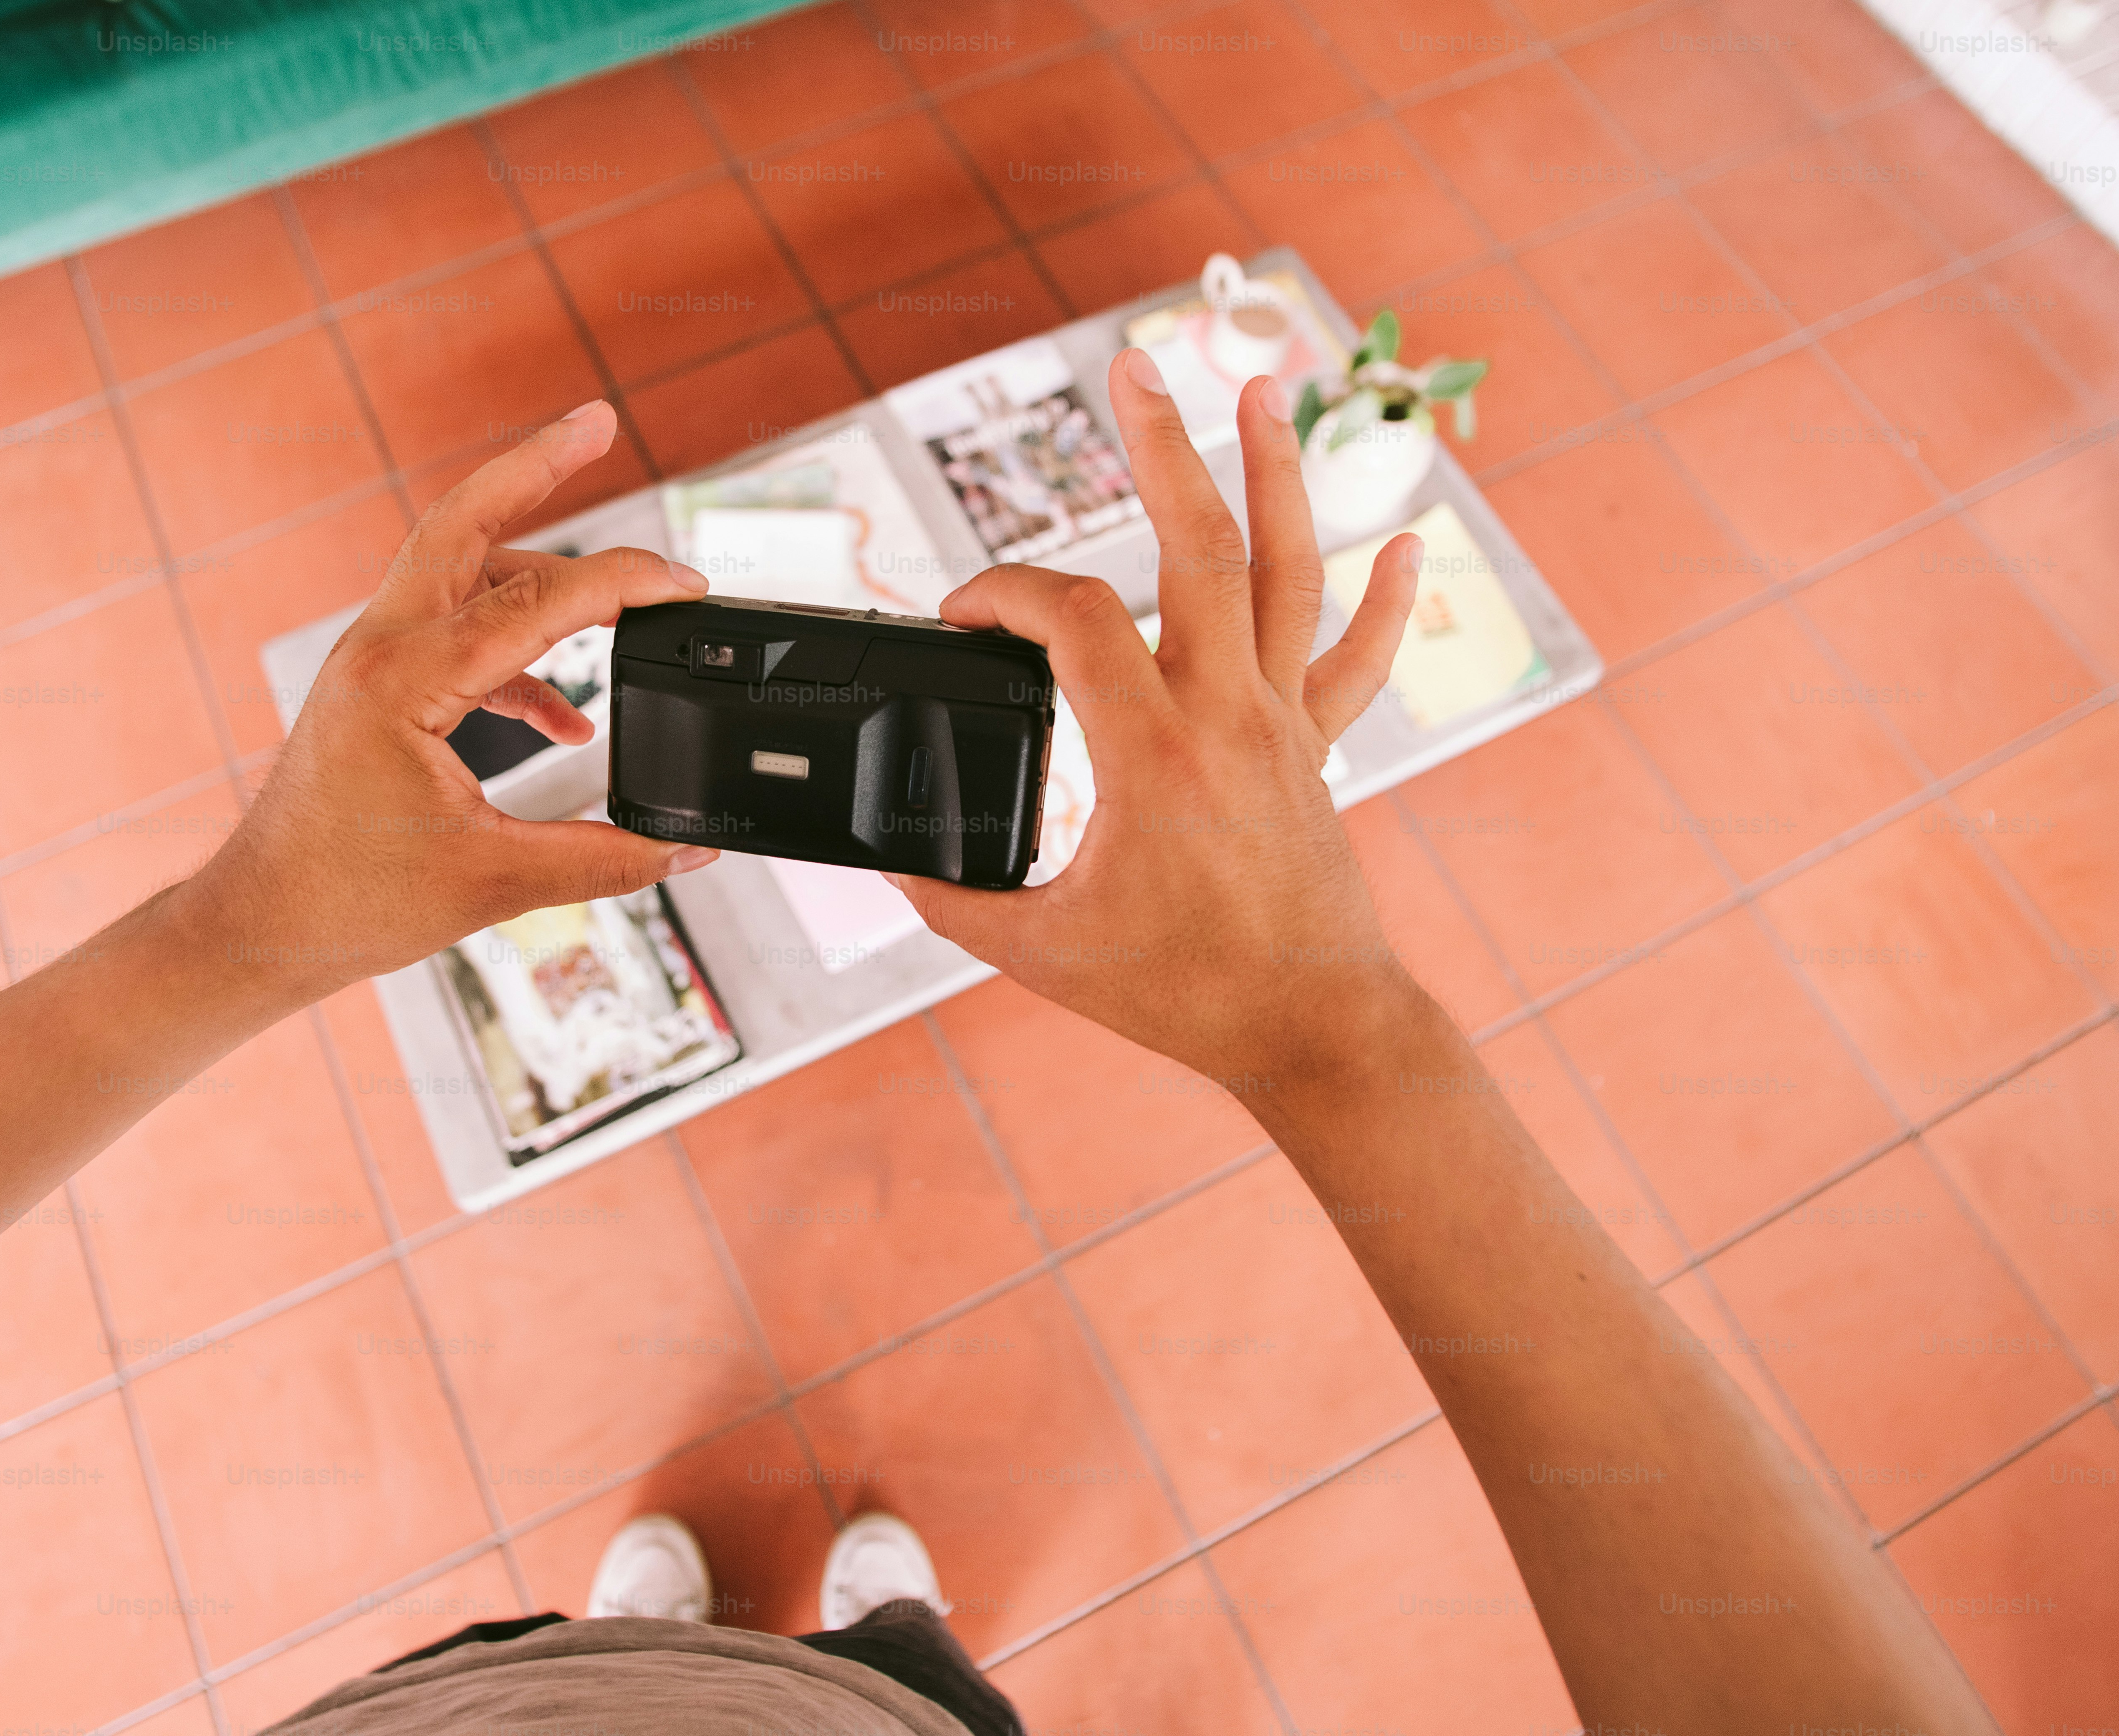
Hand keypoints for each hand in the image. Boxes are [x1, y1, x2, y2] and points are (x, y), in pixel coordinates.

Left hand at [172, 402, 717, 1004]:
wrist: (263, 923)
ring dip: (538, 556)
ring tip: (612, 571)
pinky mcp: (379, 689)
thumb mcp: (494, 885)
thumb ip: (603, 860)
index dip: (623, 584)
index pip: (536, 601)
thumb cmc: (349, 901)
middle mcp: (381, 650)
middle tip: (596, 418)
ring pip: (461, 569)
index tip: (687, 584)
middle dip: (536, 466)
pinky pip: (461, 638)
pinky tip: (570, 721)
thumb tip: (691, 853)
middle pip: (466, 520)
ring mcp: (374, 663)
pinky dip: (522, 657)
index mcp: (403, 680)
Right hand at [891, 354, 1428, 1099]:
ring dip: (1275, 474)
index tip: (962, 615)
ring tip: (1257, 393)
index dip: (1004, 597)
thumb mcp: (1041, 952)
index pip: (1073, 623)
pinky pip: (1358, 662)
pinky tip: (1408, 537)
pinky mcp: (1315, 751)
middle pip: (1200, 546)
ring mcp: (1282, 725)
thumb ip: (956, 900)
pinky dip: (1387, 599)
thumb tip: (893, 864)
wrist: (1312, 1029)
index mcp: (1152, 755)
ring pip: (1289, 572)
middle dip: (1162, 446)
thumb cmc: (1183, 994)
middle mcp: (1227, 717)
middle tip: (1134, 367)